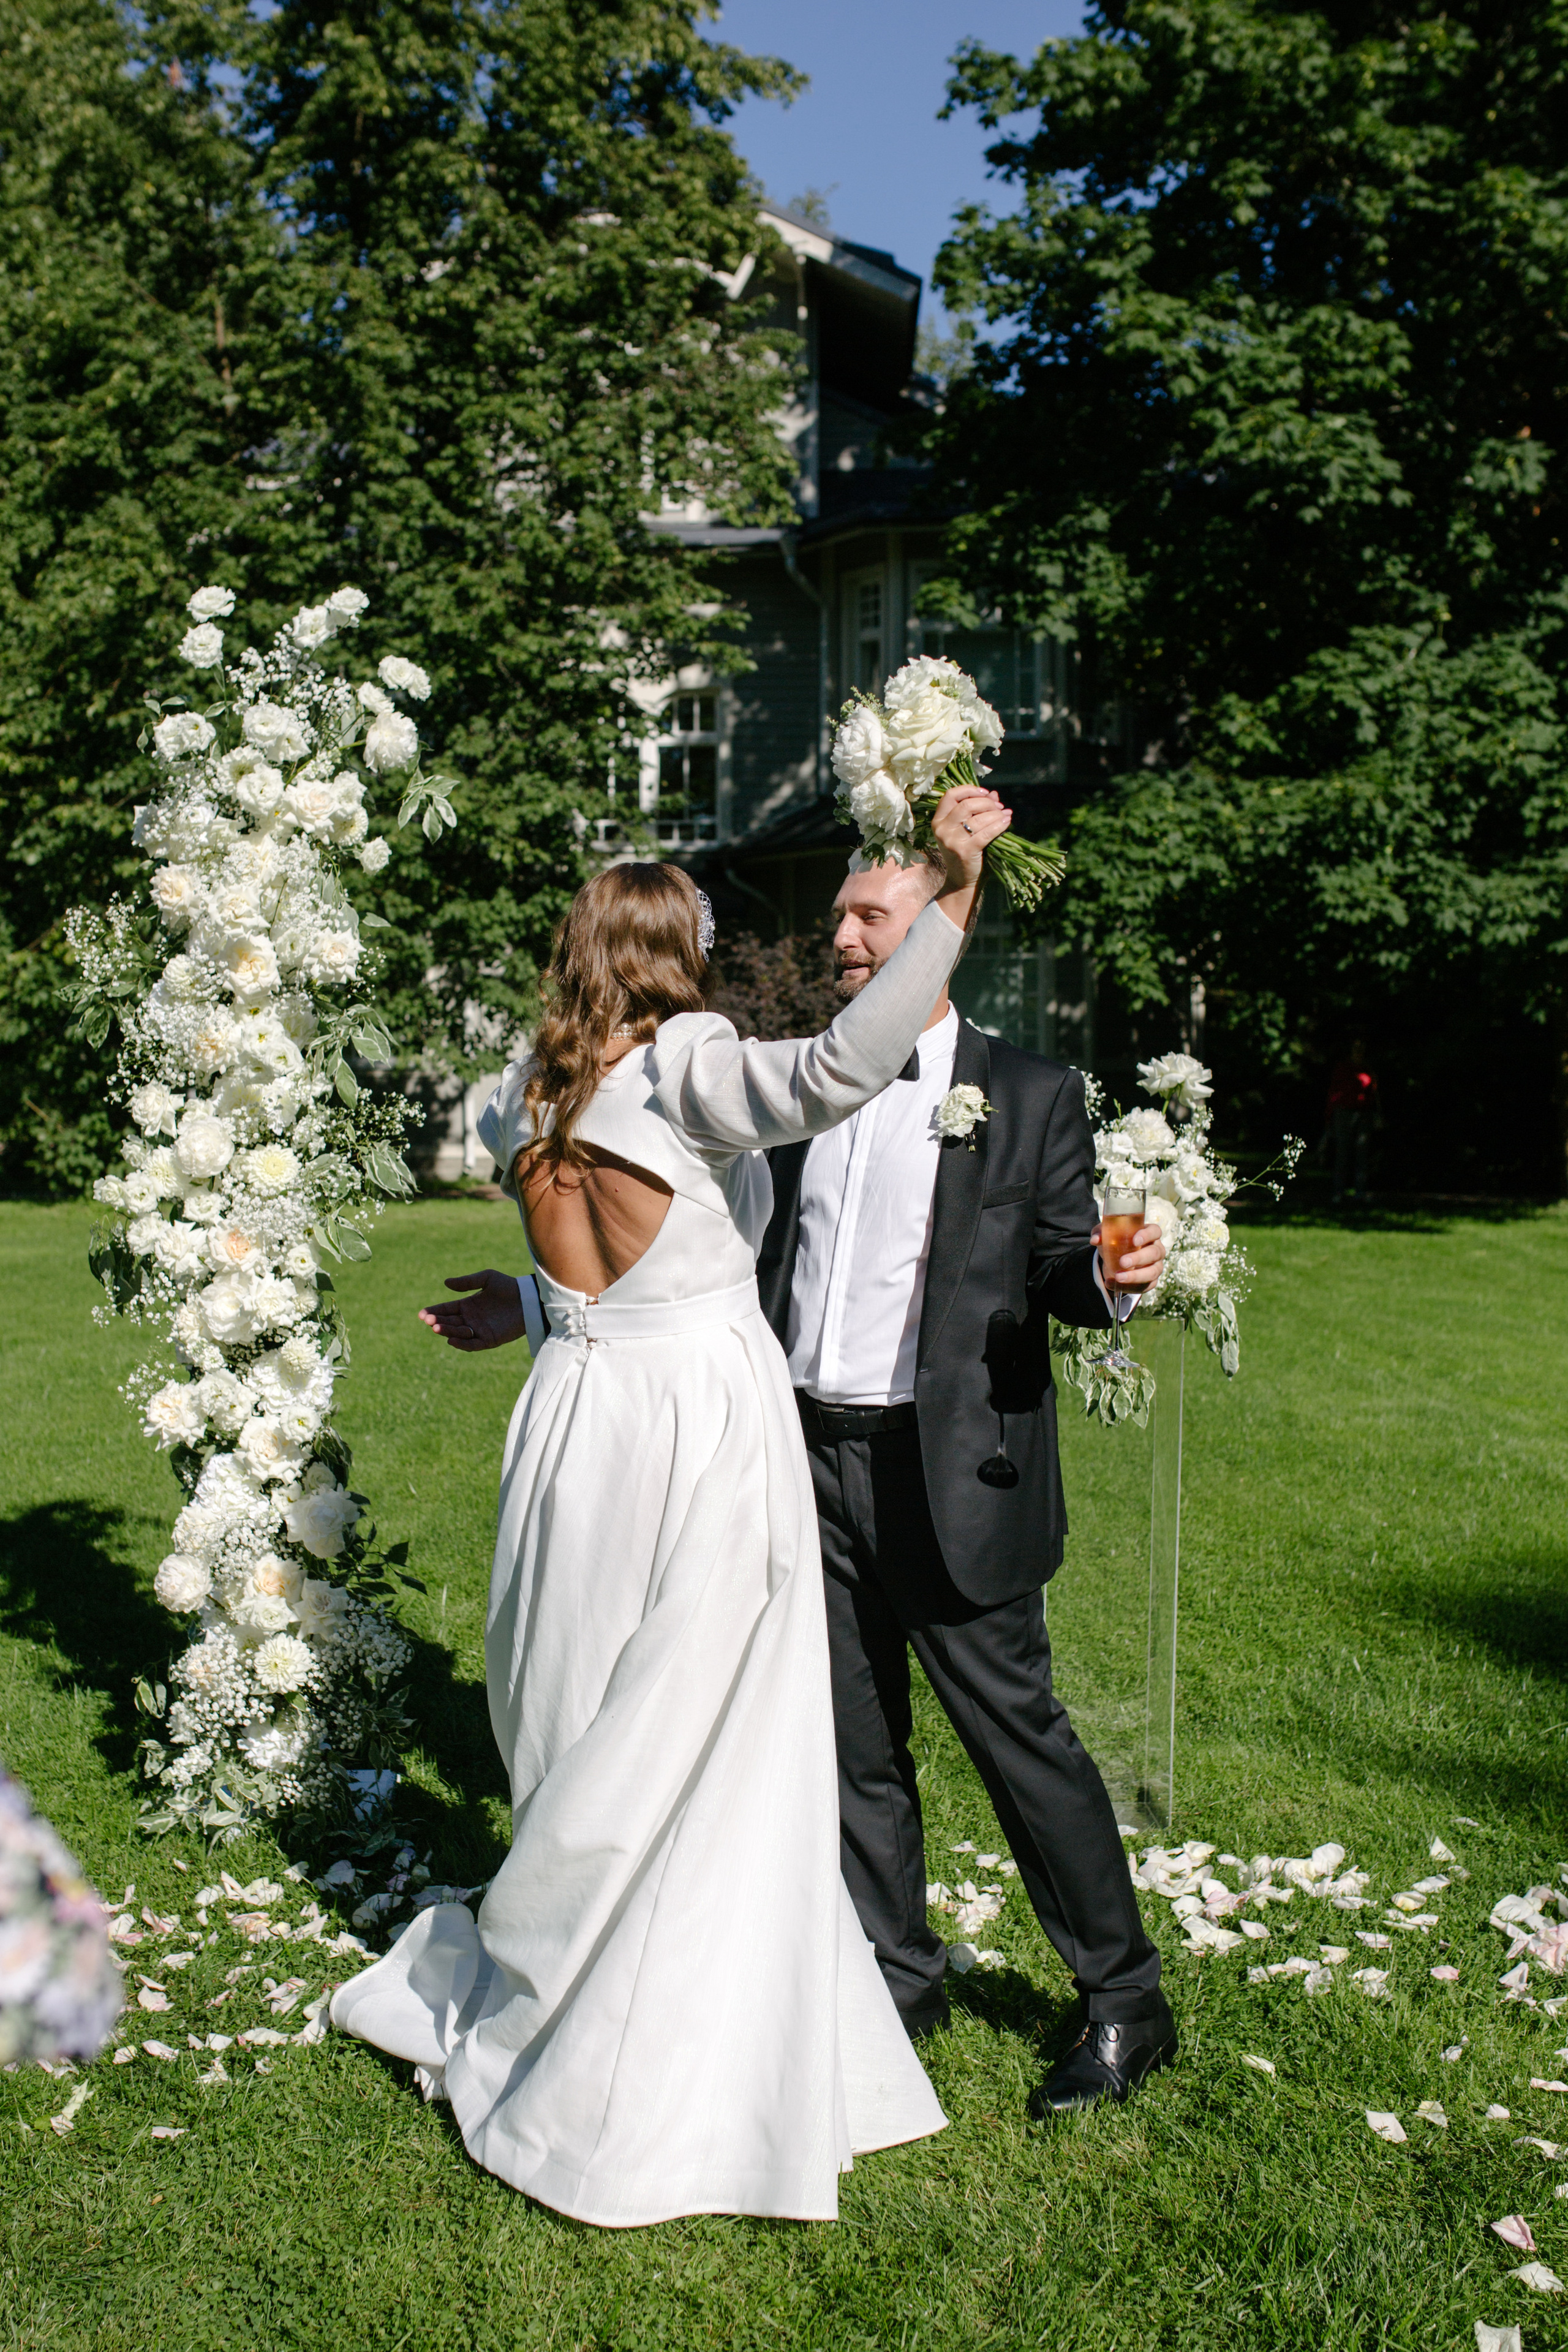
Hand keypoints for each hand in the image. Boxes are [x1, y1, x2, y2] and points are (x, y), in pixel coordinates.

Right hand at [418, 1269, 528, 1351]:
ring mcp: (479, 1330)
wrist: (529, 1299)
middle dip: (437, 1321)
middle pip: (449, 1322)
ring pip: (458, 1333)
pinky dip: (462, 1344)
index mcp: (467, 1305)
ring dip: (447, 1331)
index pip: (446, 1310)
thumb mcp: (487, 1278)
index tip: (421, 1313)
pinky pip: (472, 1344)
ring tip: (437, 1327)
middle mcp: (471, 1319)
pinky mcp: (489, 1340)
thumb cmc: (509, 1286)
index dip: (433, 1311)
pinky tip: (451, 1339)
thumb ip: (467, 1282)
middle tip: (428, 1320)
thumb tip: (446, 1283)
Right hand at [930, 784, 1012, 929]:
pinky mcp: (965, 851)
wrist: (962, 882)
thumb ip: (977, 811)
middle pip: (967, 804)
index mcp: (938, 821)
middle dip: (987, 803)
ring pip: (978, 818)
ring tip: (1006, 815)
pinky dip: (999, 825)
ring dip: (996, 814)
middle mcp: (941, 829)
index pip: (951, 795)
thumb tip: (994, 794)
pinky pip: (986, 832)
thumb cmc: (966, 853)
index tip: (985, 793)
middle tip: (999, 807)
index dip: (970, 790)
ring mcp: (951, 840)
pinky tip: (1006, 823)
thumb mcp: (966, 830)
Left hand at [1091, 1222, 1166, 1294]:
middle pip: (1154, 1253)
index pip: (1155, 1231)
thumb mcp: (1107, 1234)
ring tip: (1118, 1277)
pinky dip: (1128, 1288)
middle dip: (1139, 1258)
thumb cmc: (1116, 1241)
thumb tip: (1095, 1240)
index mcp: (1150, 1234)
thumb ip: (1100, 1233)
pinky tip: (1112, 1284)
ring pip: (1152, 1272)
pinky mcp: (1151, 1281)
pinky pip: (1144, 1287)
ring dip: (1135, 1276)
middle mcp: (1157, 1250)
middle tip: (1123, 1262)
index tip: (1135, 1241)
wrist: (1116, 1259)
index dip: (1147, 1235)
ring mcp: (1156, 1266)